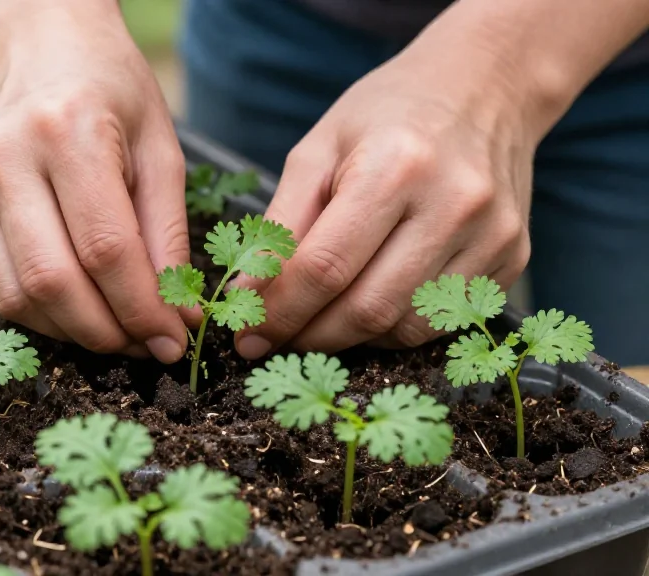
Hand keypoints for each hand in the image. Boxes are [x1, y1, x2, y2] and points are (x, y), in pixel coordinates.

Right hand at [0, 0, 189, 362]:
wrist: (39, 45)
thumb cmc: (112, 91)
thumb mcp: (160, 148)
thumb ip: (167, 233)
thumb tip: (177, 316)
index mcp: (68, 132)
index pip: (105, 250)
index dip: (144, 309)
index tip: (176, 340)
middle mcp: (6, 158)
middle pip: (53, 282)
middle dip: (108, 332)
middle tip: (148, 346)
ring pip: (18, 296)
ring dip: (74, 332)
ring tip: (118, 332)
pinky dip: (43, 315)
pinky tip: (80, 310)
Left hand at [234, 46, 537, 358]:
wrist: (482, 88)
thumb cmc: (385, 117)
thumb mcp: (318, 150)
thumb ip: (280, 225)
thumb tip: (248, 296)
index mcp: (395, 166)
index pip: (324, 266)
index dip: (278, 312)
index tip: (246, 336)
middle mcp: (454, 203)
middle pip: (367, 309)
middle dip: (308, 336)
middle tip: (272, 341)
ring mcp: (493, 235)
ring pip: (404, 328)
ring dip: (349, 338)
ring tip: (317, 320)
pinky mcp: (513, 258)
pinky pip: (439, 322)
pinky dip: (393, 327)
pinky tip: (368, 302)